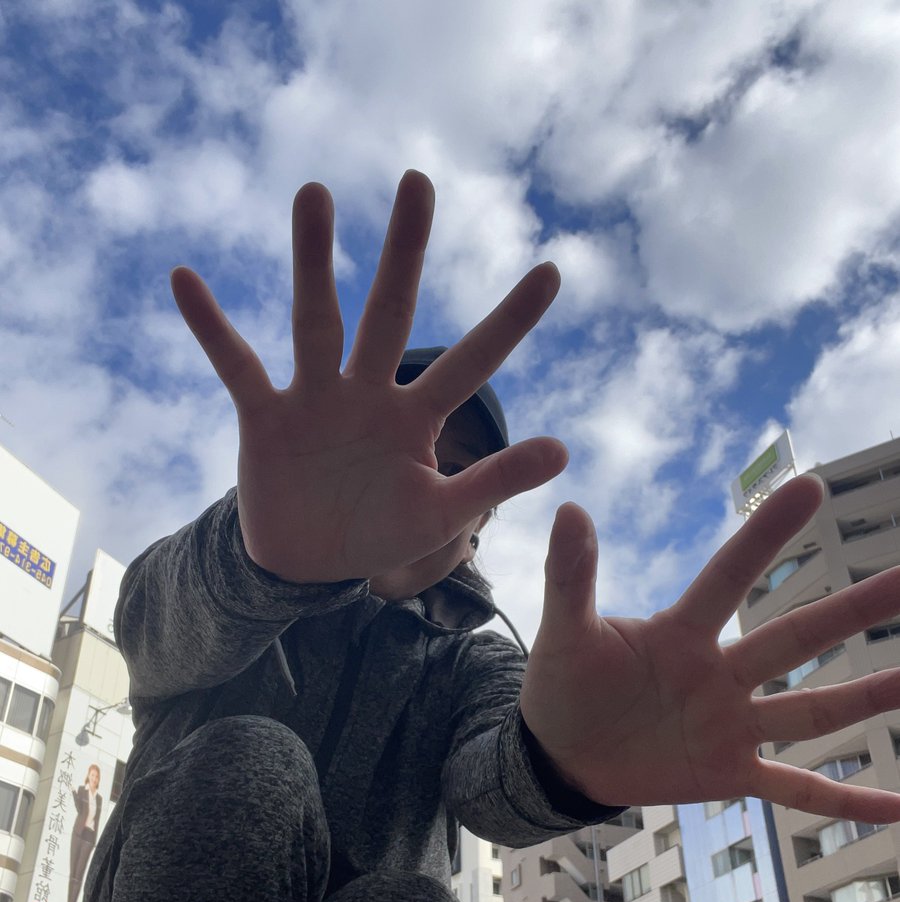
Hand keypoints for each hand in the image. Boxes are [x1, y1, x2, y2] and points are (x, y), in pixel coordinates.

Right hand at [170, 171, 567, 582]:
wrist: (307, 565)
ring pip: (316, 321)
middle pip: (389, 314)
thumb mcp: (441, 515)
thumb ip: (494, 482)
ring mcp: (314, 398)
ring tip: (315, 194)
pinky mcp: (264, 417)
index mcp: (416, 416)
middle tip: (419, 181)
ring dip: (313, 261)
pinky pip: (237, 365)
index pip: (471, 363)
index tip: (552, 271)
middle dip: (405, 254)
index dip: (510, 322)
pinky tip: (186, 279)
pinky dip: (211, 328)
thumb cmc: (379, 532)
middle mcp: (368, 392)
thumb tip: (563, 449)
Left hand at [520, 474, 899, 820]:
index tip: (808, 486)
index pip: (729, 576)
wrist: (558, 755)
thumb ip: (571, 577)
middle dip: (854, 609)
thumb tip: (569, 508)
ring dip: (868, 696)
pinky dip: (846, 800)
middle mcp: (720, 673)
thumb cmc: (563, 685)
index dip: (764, 535)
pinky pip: (798, 789)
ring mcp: (731, 725)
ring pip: (813, 710)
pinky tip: (896, 807)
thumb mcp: (563, 634)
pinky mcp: (730, 772)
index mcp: (681, 633)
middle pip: (796, 637)